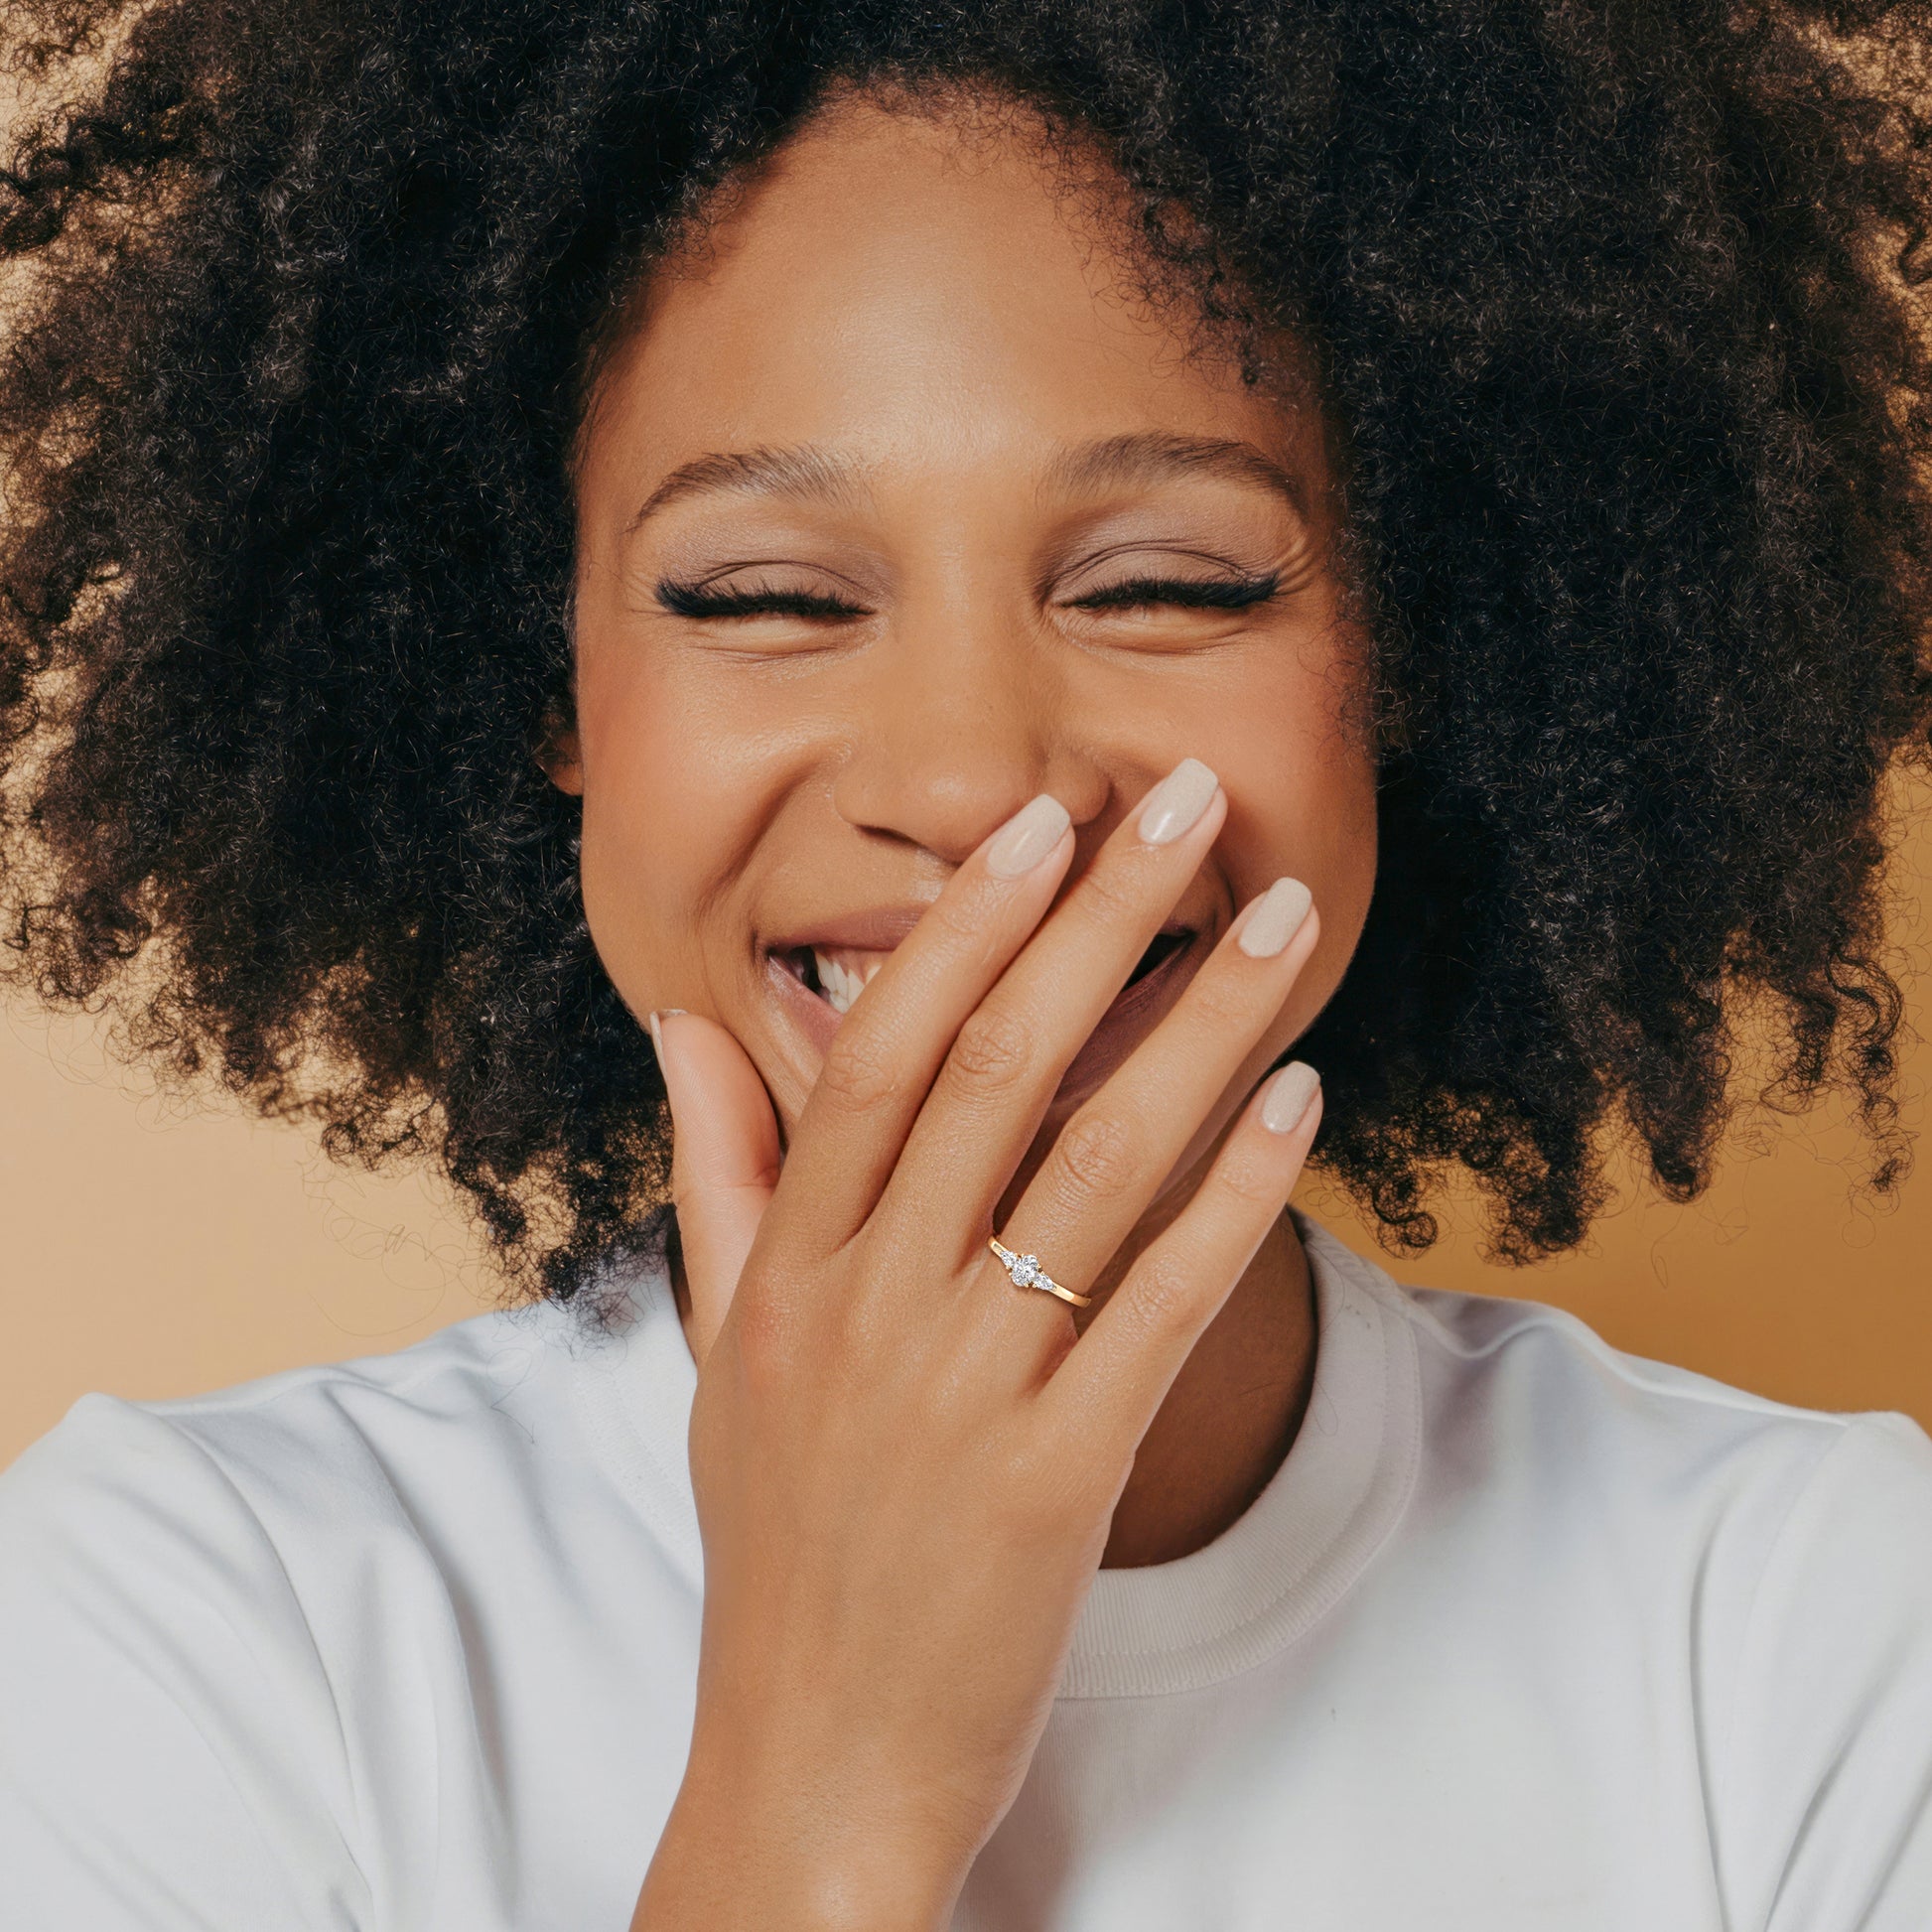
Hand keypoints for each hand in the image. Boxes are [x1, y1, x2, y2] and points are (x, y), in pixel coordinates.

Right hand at [632, 763, 1324, 1931]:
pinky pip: (1165, 1306)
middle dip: (1101, 921)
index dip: (965, 929)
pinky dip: (1239, 1195)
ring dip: (1207, 1030)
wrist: (814, 1760)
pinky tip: (1300, 1104)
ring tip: (1283, 926)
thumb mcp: (718, 1351)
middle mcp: (871, 1309)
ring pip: (1101, 1166)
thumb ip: (717, 1176)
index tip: (1039, 825)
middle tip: (1187, 805)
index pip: (878, 1056)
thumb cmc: (779, 1542)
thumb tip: (684, 1024)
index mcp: (788, 1270)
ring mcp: (967, 1393)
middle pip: (1000, 1073)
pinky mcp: (1062, 1479)